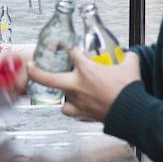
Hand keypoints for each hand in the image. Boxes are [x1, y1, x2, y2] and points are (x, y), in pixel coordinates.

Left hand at [26, 48, 141, 122]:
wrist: (132, 112)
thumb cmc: (129, 89)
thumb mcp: (131, 66)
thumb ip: (128, 56)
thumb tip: (130, 54)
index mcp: (86, 69)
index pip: (72, 53)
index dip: (71, 49)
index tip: (71, 49)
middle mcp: (77, 84)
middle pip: (48, 76)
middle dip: (36, 71)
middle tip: (30, 66)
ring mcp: (77, 100)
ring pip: (60, 95)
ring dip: (61, 91)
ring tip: (66, 88)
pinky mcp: (81, 113)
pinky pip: (69, 110)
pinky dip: (70, 107)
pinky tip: (75, 104)